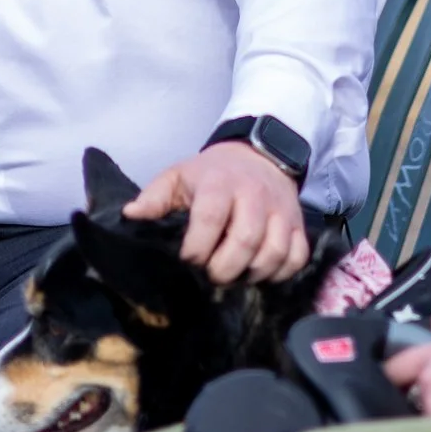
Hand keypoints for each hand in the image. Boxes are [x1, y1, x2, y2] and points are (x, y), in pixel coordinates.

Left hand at [124, 142, 307, 284]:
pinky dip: (281, 272)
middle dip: (225, 269)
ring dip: (253, 273)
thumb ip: (154, 197)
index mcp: (219, 184)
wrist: (258, 155)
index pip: (211, 217)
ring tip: (235, 276)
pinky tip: (261, 273)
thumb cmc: (211, 175)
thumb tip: (131, 216)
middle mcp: (254, 196)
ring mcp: (280, 210)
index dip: (197, 247)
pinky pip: (297, 255)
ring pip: (275, 251)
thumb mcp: (178, 176)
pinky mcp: (298, 223)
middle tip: (211, 276)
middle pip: (246, 240)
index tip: (187, 260)